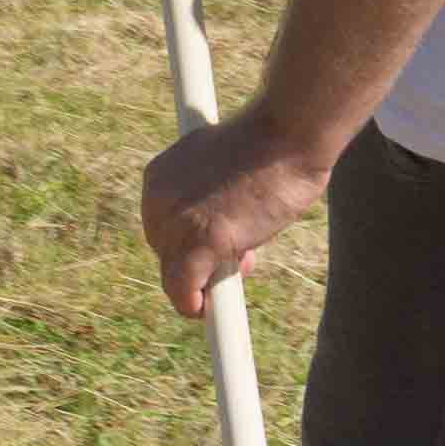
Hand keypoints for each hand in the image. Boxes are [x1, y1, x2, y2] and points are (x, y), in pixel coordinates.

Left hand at [139, 103, 336, 318]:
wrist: (287, 133)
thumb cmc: (270, 144)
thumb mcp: (224, 167)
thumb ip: (212, 196)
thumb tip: (224, 234)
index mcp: (160, 176)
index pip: (163, 225)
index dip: (189, 240)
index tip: (216, 245)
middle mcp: (157, 199)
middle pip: (165, 250)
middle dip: (198, 261)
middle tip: (241, 258)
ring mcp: (177, 223)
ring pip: (174, 275)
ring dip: (200, 286)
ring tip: (234, 278)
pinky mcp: (200, 243)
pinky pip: (183, 291)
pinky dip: (194, 306)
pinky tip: (208, 311)